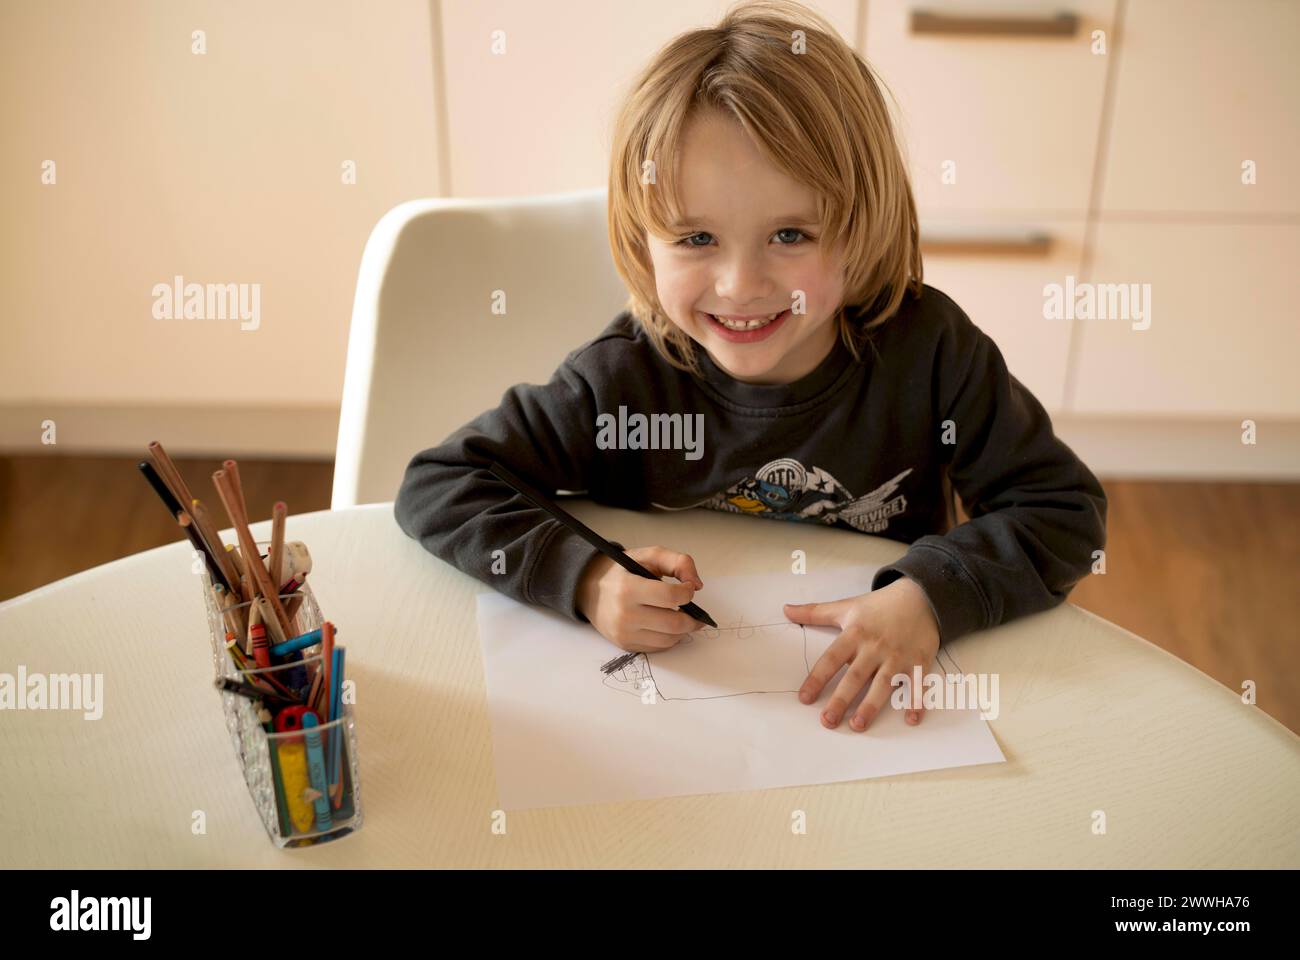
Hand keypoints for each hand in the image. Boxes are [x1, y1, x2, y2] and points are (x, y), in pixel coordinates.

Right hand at [576, 546, 707, 652]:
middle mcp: (625, 614)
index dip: (687, 593)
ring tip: (684, 619)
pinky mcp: (625, 645)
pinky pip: (658, 647)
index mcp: (629, 588)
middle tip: (696, 613)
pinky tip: (667, 626)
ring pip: (669, 640)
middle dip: (692, 619)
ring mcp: (624, 633)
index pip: (670, 597)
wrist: (590, 590)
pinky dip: (669, 638)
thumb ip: (678, 562)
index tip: (689, 588)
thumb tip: (696, 585)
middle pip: (673, 624)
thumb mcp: (648, 556)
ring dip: (683, 631)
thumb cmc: (622, 571)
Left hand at [784, 576, 940, 731]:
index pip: (831, 659)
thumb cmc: (878, 605)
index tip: (804, 698)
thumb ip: (814, 612)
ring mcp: (898, 656)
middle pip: (855, 676)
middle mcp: (875, 647)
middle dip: (841, 700)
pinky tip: (911, 720)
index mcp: (855, 633)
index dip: (817, 678)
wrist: (920, 596)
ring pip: (883, 684)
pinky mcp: (919, 661)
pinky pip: (918, 685)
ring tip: (857, 725)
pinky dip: (916, 702)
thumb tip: (785, 609)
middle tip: (827, 721)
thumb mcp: (846, 606)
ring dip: (871, 706)